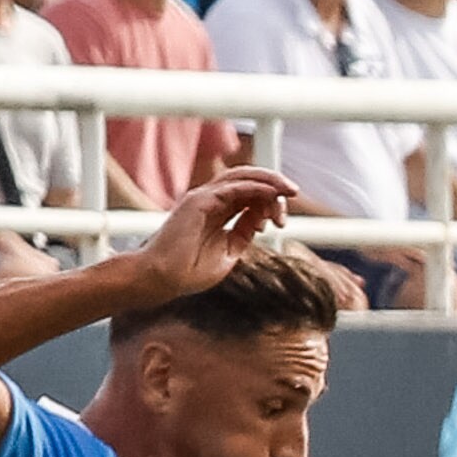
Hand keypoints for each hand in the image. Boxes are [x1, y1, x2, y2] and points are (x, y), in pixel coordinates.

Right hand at [134, 166, 303, 296]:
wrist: (162, 279)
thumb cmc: (189, 271)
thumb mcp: (229, 252)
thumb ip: (244, 233)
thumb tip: (262, 221)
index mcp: (216, 211)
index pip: (248, 194)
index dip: (269, 201)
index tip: (281, 222)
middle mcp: (209, 199)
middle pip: (247, 180)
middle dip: (273, 185)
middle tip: (294, 194)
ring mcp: (203, 197)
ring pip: (241, 176)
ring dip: (268, 180)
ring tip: (289, 190)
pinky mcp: (199, 201)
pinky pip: (232, 187)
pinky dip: (255, 187)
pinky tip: (272, 194)